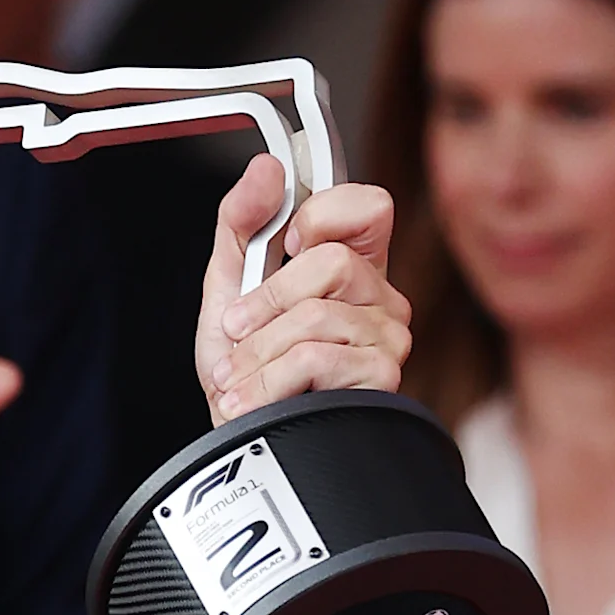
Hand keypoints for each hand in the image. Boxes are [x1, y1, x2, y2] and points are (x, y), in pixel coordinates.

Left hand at [194, 155, 408, 424]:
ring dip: (256, 353)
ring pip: (316, 316)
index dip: (321, 214)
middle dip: (265, 301)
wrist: (240, 446)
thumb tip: (266, 168)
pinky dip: (268, 382)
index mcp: (351, 266)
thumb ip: (240, 224)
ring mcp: (387, 339)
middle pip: (332, 262)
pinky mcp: (380, 380)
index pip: (370, 206)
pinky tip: (253, 400)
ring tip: (238, 379)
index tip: (283, 245)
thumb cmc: (242, 372)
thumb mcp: (227, 290)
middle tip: (238, 331)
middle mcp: (379, 298)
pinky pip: (317, 358)